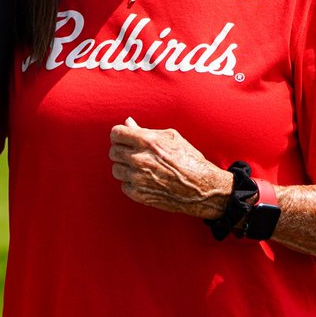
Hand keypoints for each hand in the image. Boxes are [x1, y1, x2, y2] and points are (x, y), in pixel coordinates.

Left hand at [109, 117, 231, 218]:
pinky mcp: (139, 194)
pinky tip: (144, 180)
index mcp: (147, 141)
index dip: (119, 135)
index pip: (116, 133)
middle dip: (121, 150)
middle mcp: (140, 159)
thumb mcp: (171, 138)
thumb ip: (145, 130)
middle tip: (132, 153)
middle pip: (113, 151)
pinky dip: (131, 183)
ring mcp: (138, 178)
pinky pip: (123, 185)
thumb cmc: (189, 159)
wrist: (202, 187)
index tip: (123, 138)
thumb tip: (127, 122)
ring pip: (115, 169)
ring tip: (138, 167)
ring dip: (124, 167)